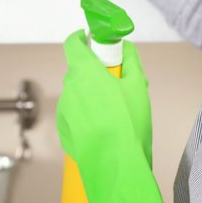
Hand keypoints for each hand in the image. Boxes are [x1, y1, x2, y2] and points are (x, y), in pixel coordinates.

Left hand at [57, 30, 163, 202]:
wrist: (117, 164)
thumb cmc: (128, 124)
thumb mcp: (138, 86)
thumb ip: (131, 61)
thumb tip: (126, 48)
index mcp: (85, 72)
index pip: (72, 43)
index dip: (80, 38)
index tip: (90, 38)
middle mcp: (69, 88)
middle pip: (78, 70)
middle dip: (94, 71)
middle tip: (115, 81)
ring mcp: (64, 109)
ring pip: (77, 93)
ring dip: (91, 95)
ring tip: (114, 111)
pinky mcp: (64, 128)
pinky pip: (74, 113)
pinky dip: (86, 114)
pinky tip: (104, 126)